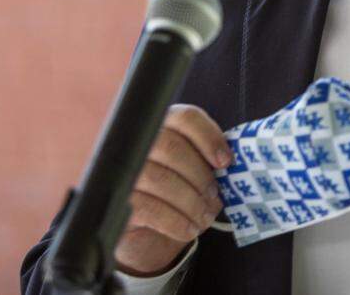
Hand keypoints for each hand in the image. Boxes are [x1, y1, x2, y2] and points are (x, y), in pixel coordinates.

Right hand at [114, 104, 231, 276]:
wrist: (148, 232)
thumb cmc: (178, 193)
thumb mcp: (196, 172)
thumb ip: (209, 158)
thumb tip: (229, 162)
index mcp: (163, 126)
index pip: (186, 117)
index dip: (209, 137)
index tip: (225, 161)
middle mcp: (139, 142)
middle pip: (171, 146)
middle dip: (200, 175)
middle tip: (214, 195)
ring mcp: (125, 171)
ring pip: (161, 179)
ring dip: (191, 201)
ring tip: (204, 216)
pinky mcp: (120, 200)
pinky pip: (151, 209)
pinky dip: (176, 221)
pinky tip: (189, 228)